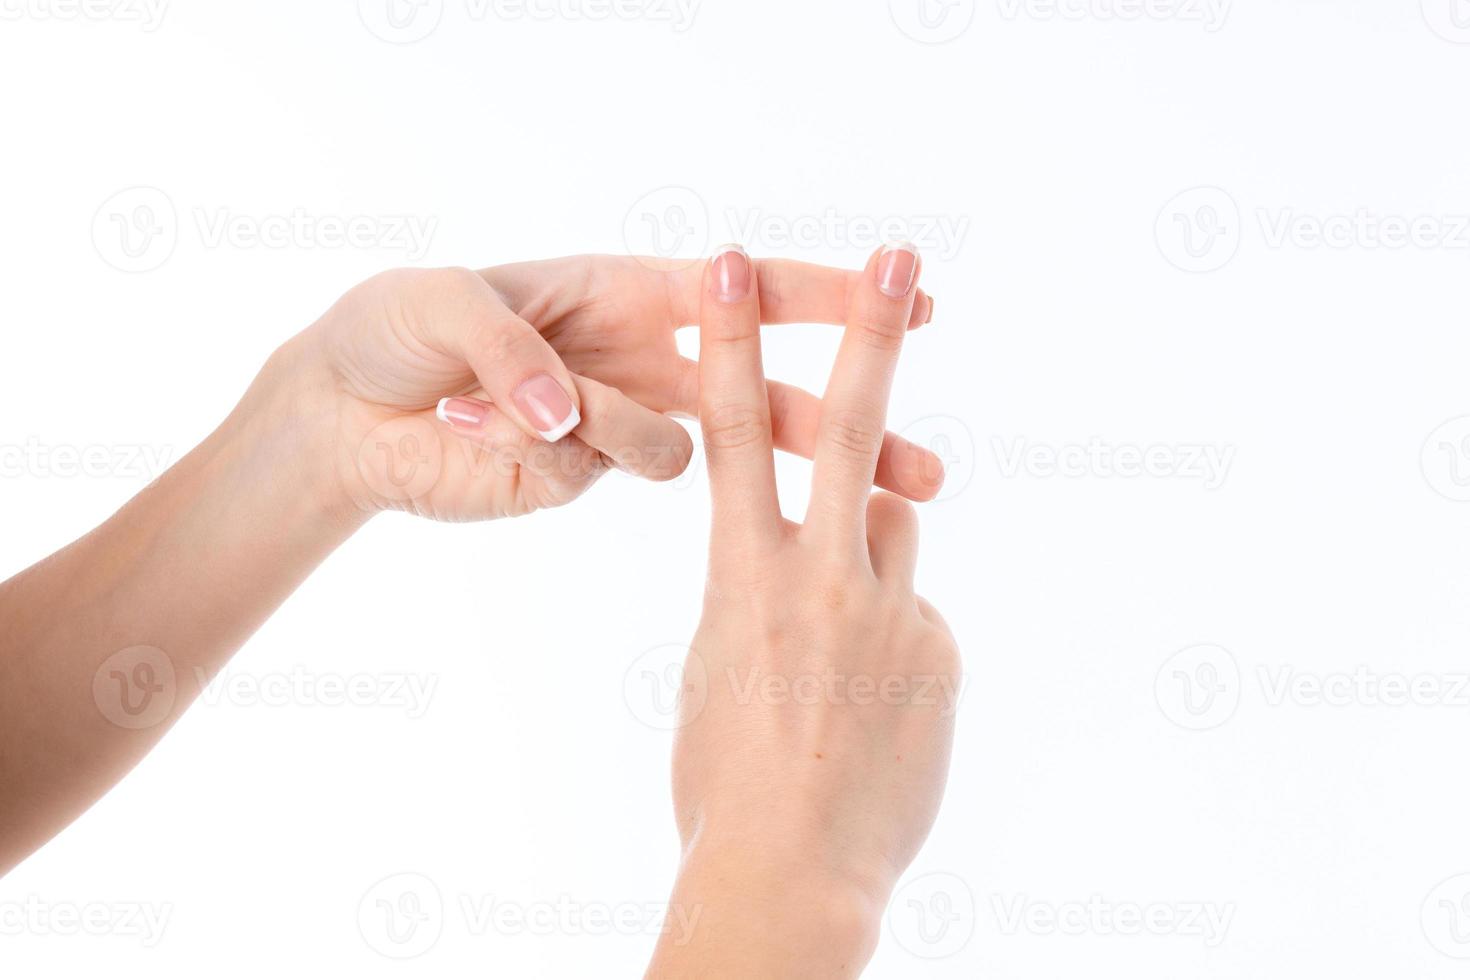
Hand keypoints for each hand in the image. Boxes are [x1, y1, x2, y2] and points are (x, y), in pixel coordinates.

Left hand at [287, 257, 943, 521]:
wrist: (339, 408)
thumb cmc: (395, 324)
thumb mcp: (446, 307)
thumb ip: (517, 358)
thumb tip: (570, 419)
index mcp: (629, 293)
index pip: (749, 295)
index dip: (829, 301)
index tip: (907, 302)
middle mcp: (639, 360)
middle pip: (770, 403)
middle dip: (846, 432)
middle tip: (923, 477)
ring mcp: (612, 428)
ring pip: (689, 452)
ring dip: (615, 429)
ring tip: (508, 406)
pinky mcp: (574, 478)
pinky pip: (599, 472)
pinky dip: (543, 447)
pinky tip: (463, 421)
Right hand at [647, 245, 959, 977]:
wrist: (792, 876)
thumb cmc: (723, 782)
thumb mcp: (711, 669)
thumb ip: (757, 592)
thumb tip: (809, 551)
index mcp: (741, 581)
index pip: (734, 436)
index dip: (733, 343)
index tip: (730, 264)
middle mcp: (823, 580)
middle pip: (853, 430)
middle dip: (869, 331)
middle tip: (897, 254)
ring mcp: (893, 613)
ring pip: (893, 527)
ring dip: (870, 551)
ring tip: (837, 651)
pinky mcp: (942, 651)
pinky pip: (919, 610)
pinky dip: (897, 639)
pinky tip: (871, 714)